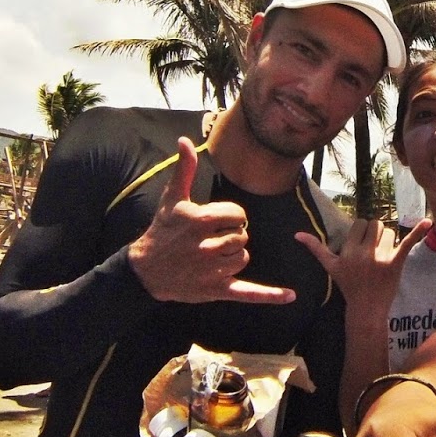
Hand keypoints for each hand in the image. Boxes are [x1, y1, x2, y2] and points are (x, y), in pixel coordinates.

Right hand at [128, 139, 295, 305]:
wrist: (145, 270)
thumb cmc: (162, 230)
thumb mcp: (172, 198)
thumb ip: (184, 169)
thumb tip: (184, 140)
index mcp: (202, 220)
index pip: (239, 215)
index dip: (232, 217)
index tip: (216, 221)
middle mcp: (208, 245)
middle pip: (243, 237)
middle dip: (231, 236)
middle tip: (210, 239)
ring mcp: (212, 270)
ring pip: (243, 258)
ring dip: (233, 257)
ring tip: (211, 256)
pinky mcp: (216, 290)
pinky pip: (248, 292)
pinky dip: (269, 295)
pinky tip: (290, 296)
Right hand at [295, 217, 428, 312]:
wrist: (366, 309)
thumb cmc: (348, 286)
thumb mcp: (330, 267)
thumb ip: (316, 248)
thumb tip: (297, 234)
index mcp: (348, 250)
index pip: (360, 223)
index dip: (363, 232)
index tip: (362, 244)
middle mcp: (363, 252)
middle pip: (376, 225)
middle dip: (376, 234)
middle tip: (374, 251)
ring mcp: (380, 258)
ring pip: (390, 232)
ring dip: (389, 240)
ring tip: (383, 257)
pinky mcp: (396, 263)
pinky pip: (407, 243)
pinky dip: (418, 231)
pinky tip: (429, 221)